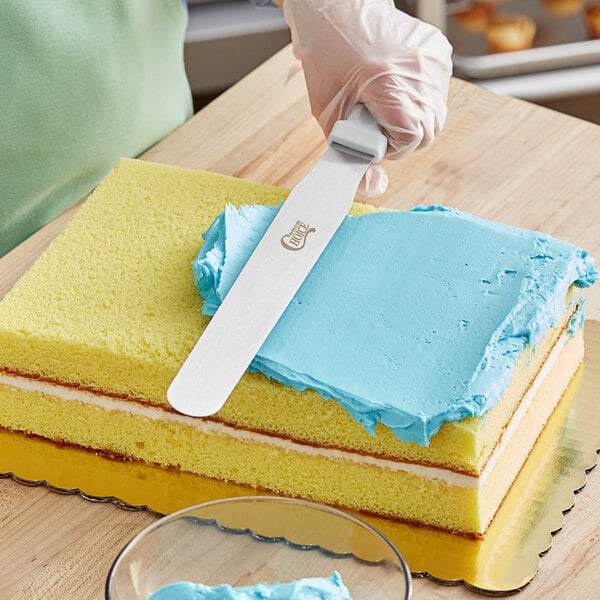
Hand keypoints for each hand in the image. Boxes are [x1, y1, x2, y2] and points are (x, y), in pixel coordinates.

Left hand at [282, 0, 452, 196]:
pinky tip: (394, 87)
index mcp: (393, 86)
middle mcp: (421, 72)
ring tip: (383, 104)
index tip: (372, 139)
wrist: (337, 8)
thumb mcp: (330, 114)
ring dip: (412, 120)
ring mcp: (434, 60)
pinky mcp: (439, 52)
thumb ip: (351, 155)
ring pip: (436, 114)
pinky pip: (437, 92)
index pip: (412, 140)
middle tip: (374, 125)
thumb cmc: (326, 58)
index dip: (392, 148)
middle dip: (402, 139)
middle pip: (429, 132)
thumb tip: (374, 188)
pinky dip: (419, 99)